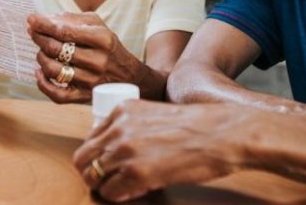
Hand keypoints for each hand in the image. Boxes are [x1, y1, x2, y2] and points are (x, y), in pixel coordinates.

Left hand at [28, 12, 143, 102]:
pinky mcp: (84, 96)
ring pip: (53, 70)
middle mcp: (98, 60)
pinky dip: (42, 84)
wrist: (128, 76)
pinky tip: (39, 72)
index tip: (31, 19)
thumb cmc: (108, 46)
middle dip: (39, 38)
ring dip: (40, 58)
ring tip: (41, 51)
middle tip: (33, 32)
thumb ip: (73, 19)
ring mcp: (91, 81)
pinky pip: (57, 94)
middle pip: (56, 49)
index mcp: (102, 39)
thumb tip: (45, 19)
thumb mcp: (98, 26)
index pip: (65, 31)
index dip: (44, 25)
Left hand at [73, 100, 245, 201]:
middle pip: (83, 158)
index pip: (90, 138)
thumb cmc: (199, 126)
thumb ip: (133, 126)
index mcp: (123, 110)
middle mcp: (120, 128)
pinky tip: (137, 192)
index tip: (110, 164)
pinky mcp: (137, 173)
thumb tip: (117, 149)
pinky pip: (110, 193)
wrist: (222, 134)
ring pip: (93, 177)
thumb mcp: (156, 114)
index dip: (98, 155)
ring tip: (127, 187)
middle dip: (94, 172)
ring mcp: (126, 151)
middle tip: (110, 181)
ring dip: (107, 186)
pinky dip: (120, 197)